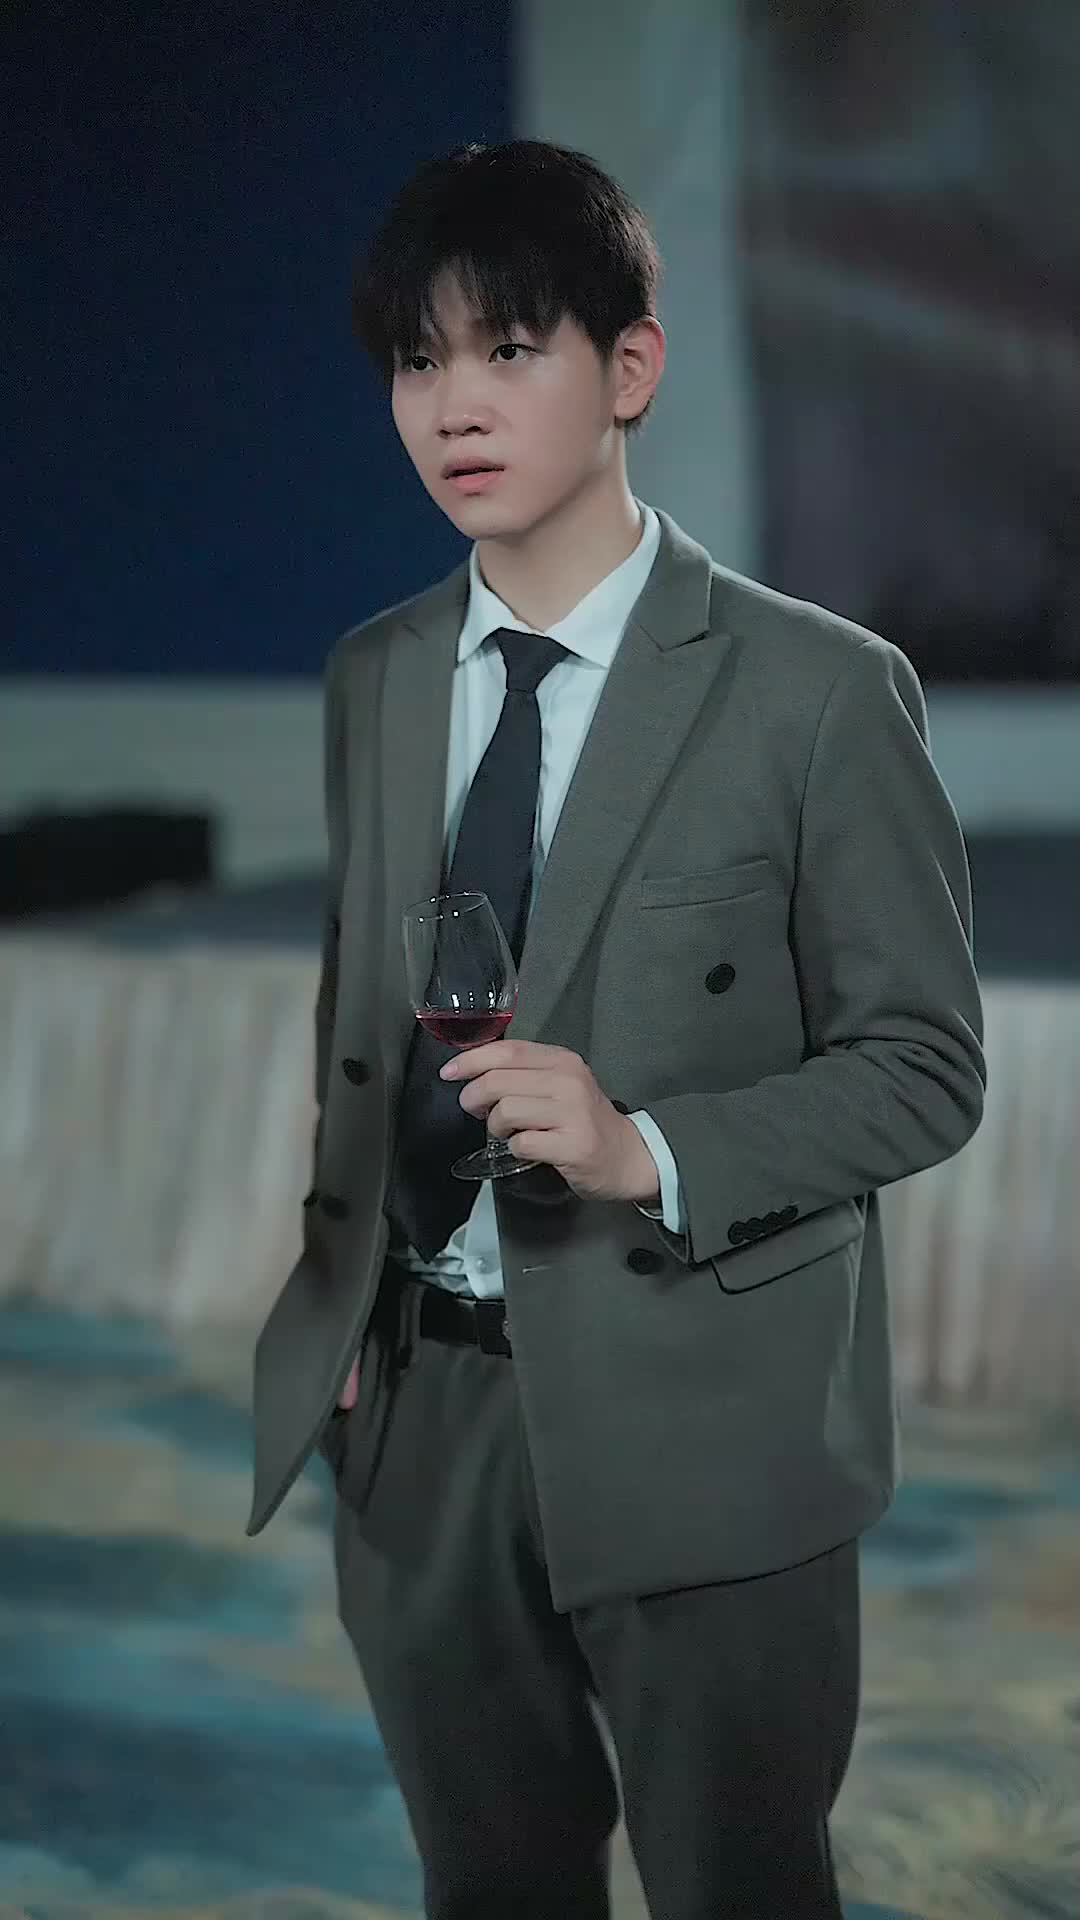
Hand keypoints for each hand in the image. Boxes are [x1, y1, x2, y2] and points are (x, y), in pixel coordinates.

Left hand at [335, 1041, 660, 1406]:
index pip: (507, 1051)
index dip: (471, 1060)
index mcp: (563, 1060)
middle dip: (475, 1097)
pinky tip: (528, 1149)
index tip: (449, 1073)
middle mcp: (568, 1081)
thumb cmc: (585, 1119)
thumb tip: (471, 1074)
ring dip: (496, 1126)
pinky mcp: (573, 1145)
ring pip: (506, 1111)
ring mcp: (572, 1113)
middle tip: (476, 1111)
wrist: (630, 1156)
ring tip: (508, 1133)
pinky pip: (522, 1143)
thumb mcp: (561, 1085)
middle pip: (499, 1081)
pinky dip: (515, 1148)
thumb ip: (524, 1074)